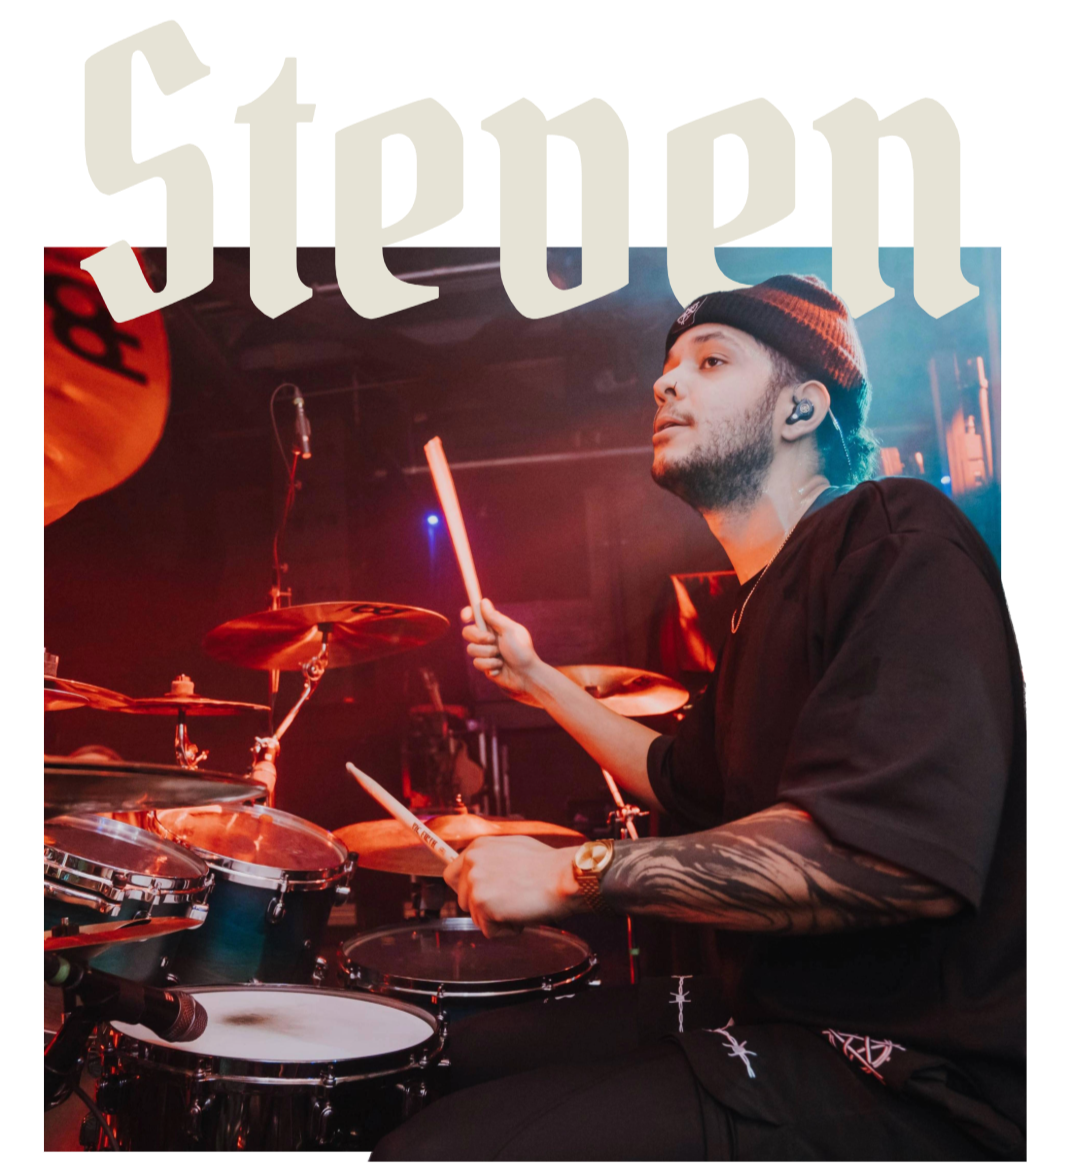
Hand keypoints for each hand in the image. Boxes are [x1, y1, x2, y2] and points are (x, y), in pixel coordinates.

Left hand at [442, 837, 582, 938]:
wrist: (563, 876)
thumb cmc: (547, 865)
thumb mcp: (512, 849)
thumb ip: (491, 859)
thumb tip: (481, 871)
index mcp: (477, 848)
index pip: (451, 875)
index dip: (466, 890)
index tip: (479, 898)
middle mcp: (471, 862)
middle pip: (462, 900)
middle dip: (483, 908)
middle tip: (510, 902)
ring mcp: (475, 883)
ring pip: (476, 918)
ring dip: (497, 919)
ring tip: (521, 905)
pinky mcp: (482, 904)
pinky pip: (489, 931)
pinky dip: (506, 931)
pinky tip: (522, 915)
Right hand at [461, 598, 540, 701]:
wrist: (526, 674)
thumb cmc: (522, 650)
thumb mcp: (510, 631)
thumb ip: (495, 617)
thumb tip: (483, 601)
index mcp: (494, 626)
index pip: (476, 616)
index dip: (468, 613)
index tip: (466, 616)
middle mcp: (487, 638)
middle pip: (467, 632)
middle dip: (478, 637)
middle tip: (492, 640)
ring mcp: (484, 652)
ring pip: (471, 649)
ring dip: (488, 653)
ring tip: (501, 657)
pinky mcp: (484, 665)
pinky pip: (477, 663)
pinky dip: (490, 665)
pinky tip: (500, 667)